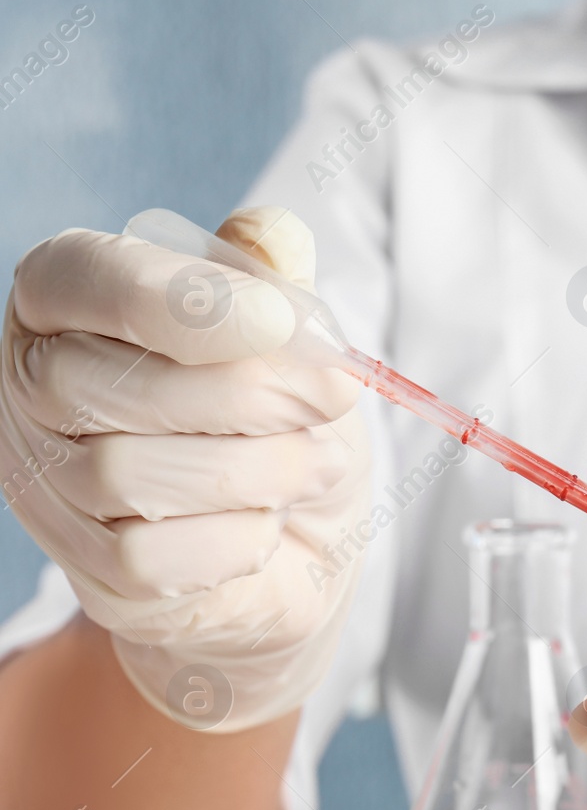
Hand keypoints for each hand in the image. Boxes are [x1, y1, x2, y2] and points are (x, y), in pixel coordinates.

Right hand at [0, 208, 369, 730]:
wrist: (304, 538)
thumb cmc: (283, 419)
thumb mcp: (296, 339)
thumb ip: (275, 281)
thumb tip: (271, 235)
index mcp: (70, 301)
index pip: (78, 275)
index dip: (179, 298)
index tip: (278, 319)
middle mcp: (32, 389)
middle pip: (111, 384)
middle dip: (249, 394)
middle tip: (330, 399)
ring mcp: (50, 487)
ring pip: (127, 475)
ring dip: (257, 468)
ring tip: (312, 461)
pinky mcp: (93, 573)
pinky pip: (150, 557)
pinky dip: (236, 538)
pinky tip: (267, 523)